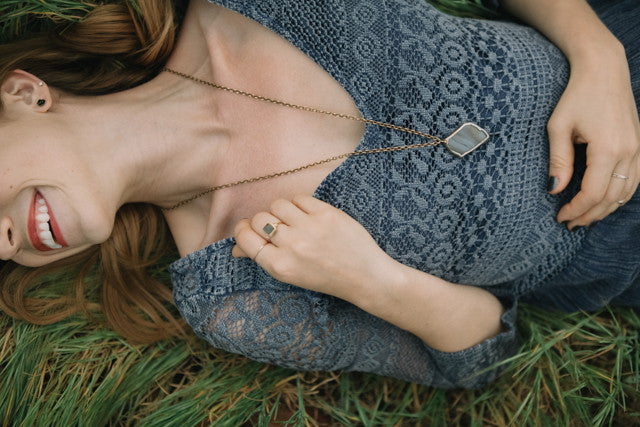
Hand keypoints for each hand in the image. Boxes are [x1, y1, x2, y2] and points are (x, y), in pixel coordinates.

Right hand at [232, 195, 391, 300]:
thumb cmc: (325, 277)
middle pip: (259, 218)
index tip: (250, 230)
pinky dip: (299, 204)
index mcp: (279, 266)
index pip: (245, 237)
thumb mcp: (290, 274)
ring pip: (278, 205)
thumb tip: (237, 248)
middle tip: (277, 228)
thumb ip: (263, 258)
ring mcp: (309, 228)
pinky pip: (299, 198)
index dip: (243, 230)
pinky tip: (308, 215)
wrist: (364, 276)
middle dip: (263, 221)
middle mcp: (292, 246)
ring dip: (281, 211)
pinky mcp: (326, 214)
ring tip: (293, 220)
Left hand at [547, 48, 639, 228]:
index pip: (593, 192)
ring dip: (605, 208)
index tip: (560, 217)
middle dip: (589, 214)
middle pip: (611, 197)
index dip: (576, 209)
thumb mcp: (558, 127)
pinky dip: (619, 195)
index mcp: (608, 149)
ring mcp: (638, 149)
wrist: (604, 70)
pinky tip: (603, 200)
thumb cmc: (577, 96)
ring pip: (626, 192)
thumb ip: (559, 161)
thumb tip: (554, 190)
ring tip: (584, 217)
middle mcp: (629, 152)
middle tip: (569, 223)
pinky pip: (634, 179)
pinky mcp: (639, 145)